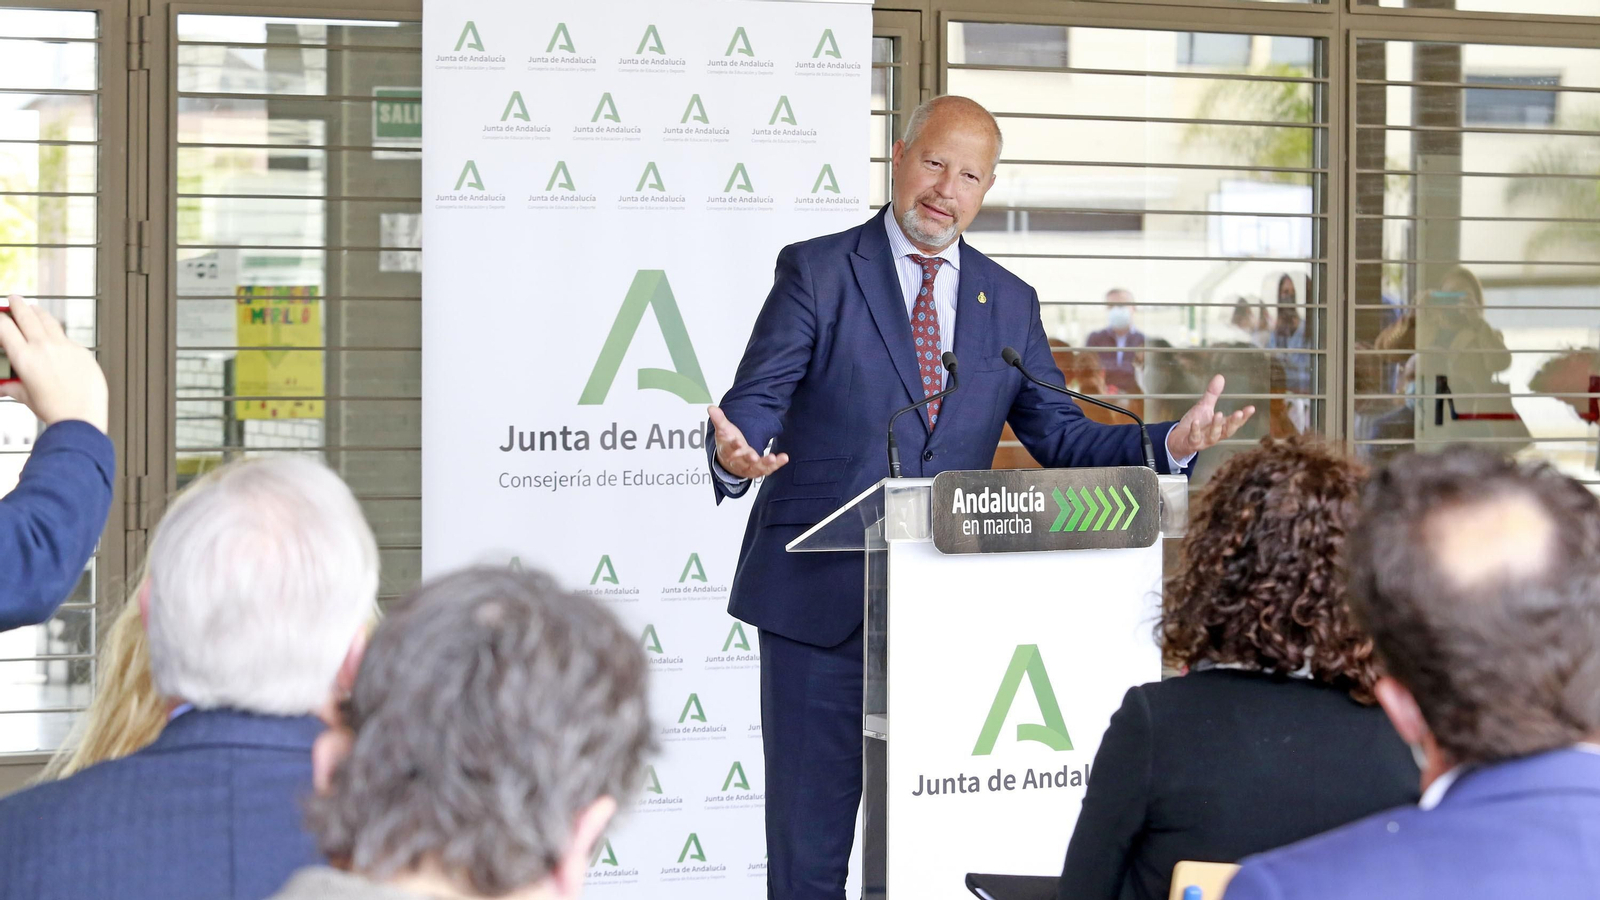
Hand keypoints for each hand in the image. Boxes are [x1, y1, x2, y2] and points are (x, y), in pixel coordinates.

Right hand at [0, 296, 107, 433]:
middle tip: (13, 298)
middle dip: (18, 305)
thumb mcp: (25, 397)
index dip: (0, 319)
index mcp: (24, 357)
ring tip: (34, 308)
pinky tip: (56, 335)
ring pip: (49, 322)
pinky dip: (58, 334)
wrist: (81, 418)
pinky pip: (67, 338)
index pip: (5, 328)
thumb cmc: (53, 410)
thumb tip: (2, 386)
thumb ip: (11, 386)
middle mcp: (44, 347)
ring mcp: (65, 347)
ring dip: (39, 312)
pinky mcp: (83, 352)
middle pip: (27, 316)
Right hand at [708, 405, 787, 480]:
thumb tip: (711, 407)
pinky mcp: (759, 470)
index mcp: (728, 452)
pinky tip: (784, 457)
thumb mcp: (723, 431)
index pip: (729, 449)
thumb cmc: (728, 443)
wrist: (730, 462)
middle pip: (743, 461)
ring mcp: (749, 467)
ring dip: (765, 463)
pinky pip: (768, 469)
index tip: (737, 442)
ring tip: (773, 458)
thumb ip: (719, 420)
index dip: (733, 446)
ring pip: (756, 467)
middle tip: (754, 456)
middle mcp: (738, 462)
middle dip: (749, 458)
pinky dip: (776, 464)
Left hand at [1167, 375, 1255, 456]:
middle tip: (1239, 413)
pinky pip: (1195, 438)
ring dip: (1216, 425)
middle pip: (1228, 431)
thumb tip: (1220, 377)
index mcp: (1221, 426)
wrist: (1178, 438)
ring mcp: (1204, 440)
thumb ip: (1213, 394)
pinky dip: (1195, 430)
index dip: (1244, 417)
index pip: (1235, 422)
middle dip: (1234, 422)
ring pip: (1214, 436)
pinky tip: (1195, 422)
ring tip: (1218, 414)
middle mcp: (1215, 435)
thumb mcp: (1204, 407)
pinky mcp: (1192, 443)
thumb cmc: (1196, 424)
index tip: (1251, 408)